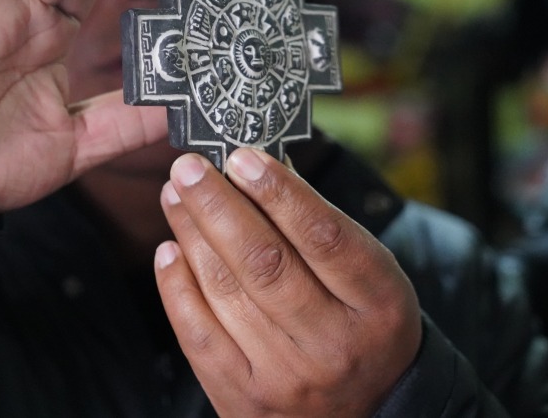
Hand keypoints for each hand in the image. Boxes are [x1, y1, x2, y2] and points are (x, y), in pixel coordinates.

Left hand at [155, 148, 421, 416]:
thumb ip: (320, 227)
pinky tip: (169, 249)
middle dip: (217, 205)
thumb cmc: (360, 325)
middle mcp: (333, 345)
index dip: (279, 191)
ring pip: (226, 290)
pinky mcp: (242, 397)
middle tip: (188, 167)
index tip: (241, 156)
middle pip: (265, 262)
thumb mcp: (369, 277)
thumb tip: (255, 168)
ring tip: (175, 196)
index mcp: (378, 306)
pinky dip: (176, 284)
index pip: (323, 237)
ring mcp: (286, 377)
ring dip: (192, 233)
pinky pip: (197, 332)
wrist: (364, 414)